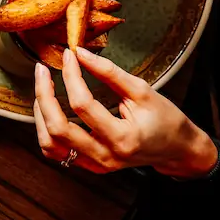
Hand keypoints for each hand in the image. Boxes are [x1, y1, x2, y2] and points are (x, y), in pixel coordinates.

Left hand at [33, 47, 218, 178]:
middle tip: (41, 70)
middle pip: (58, 128)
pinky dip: (46, 129)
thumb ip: (109, 72)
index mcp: (123, 137)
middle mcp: (106, 156)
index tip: (68, 55)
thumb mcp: (142, 91)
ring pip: (50, 144)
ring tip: (43, 89)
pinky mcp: (90, 165)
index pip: (82, 104)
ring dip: (40, 114)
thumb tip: (80, 53)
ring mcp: (96, 165)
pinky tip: (49, 110)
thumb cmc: (166, 120)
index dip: (71, 75)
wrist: (178, 150)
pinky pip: (56, 151)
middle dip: (43, 95)